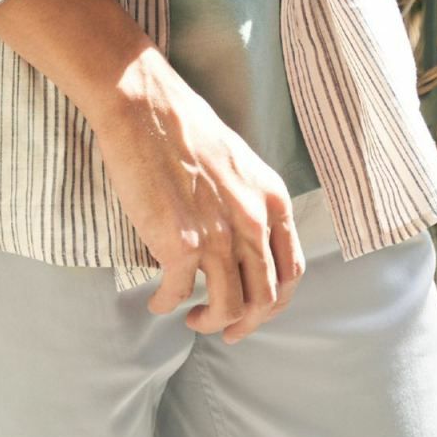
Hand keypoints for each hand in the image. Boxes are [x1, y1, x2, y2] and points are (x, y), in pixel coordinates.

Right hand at [89, 56, 305, 340]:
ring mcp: (218, 236)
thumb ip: (249, 203)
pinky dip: (166, 304)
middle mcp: (253, 222)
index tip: (255, 310)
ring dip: (210, 321)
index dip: (274, 301)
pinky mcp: (180, 244)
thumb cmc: (184, 126)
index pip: (291, 271)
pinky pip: (178, 294)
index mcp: (272, 200)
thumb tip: (244, 243)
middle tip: (227, 330)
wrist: (145, 105)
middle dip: (245, 324)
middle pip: (263, 299)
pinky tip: (158, 300)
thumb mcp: (239, 163)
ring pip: (228, 307)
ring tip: (193, 318)